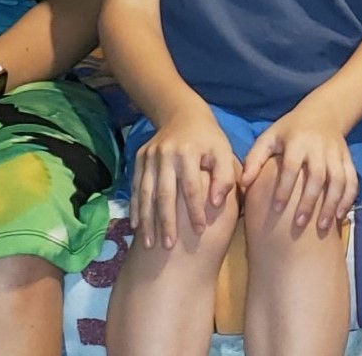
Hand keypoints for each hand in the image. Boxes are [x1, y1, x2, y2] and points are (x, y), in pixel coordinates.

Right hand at [131, 108, 238, 249]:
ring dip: (147, 220)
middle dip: (166, 221)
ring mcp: (149, 155)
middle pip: (165, 193)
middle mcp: (165, 153)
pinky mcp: (139, 158)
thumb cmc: (208, 140)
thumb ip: (225, 177)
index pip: (192, 187)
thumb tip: (216, 204)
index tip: (199, 232)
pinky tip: (136, 227)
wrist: (183, 115)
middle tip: (169, 247)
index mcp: (188, 151)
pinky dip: (136, 207)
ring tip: (150, 244)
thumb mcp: (224, 152)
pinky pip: (136, 186)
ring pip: (146, 192)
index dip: (195, 211)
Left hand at [241, 105, 357, 233]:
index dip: (284, 188)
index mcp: (297, 141)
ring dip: (331, 204)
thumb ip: (255, 158)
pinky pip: (352, 180)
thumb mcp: (270, 137)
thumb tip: (243, 183)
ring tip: (321, 227)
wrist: (323, 113)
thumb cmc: (290, 131)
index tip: (277, 209)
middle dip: (309, 202)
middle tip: (299, 224)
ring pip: (338, 180)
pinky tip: (340, 215)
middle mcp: (318, 147)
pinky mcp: (347, 158)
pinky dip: (348, 198)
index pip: (291, 167)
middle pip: (317, 176)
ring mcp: (335, 152)